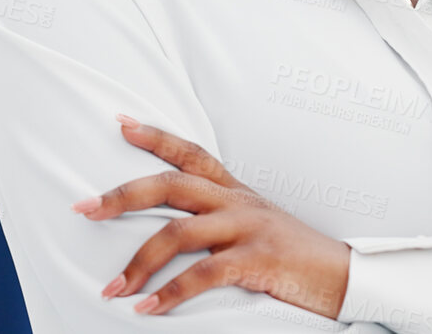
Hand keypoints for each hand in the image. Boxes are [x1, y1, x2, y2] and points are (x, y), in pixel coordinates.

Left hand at [73, 116, 349, 318]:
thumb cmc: (295, 257)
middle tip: (84, 209)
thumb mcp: (256, 226)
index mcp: (235, 191)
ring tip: (112, 288)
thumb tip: (168, 232)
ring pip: (178, 233)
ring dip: (138, 262)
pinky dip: (171, 293)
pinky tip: (148, 308)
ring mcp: (248, 228)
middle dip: (122, 196)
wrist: (347, 278)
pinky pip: (204, 274)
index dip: (154, 136)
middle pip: (170, 185)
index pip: (190, 153)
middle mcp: (238, 202)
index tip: (120, 123)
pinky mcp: (258, 260)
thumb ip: (218, 220)